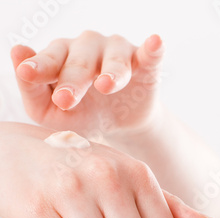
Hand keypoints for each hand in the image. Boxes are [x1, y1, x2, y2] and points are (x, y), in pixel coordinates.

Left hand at [10, 31, 164, 137]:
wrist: (122, 126)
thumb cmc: (82, 114)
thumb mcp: (51, 112)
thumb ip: (32, 88)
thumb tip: (17, 51)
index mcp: (62, 55)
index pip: (50, 59)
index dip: (41, 68)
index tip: (30, 74)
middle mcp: (88, 47)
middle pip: (80, 61)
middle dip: (73, 80)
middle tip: (66, 100)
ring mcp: (118, 52)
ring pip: (114, 57)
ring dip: (110, 71)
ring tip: (105, 86)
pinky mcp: (145, 63)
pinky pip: (150, 54)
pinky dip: (153, 48)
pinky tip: (155, 42)